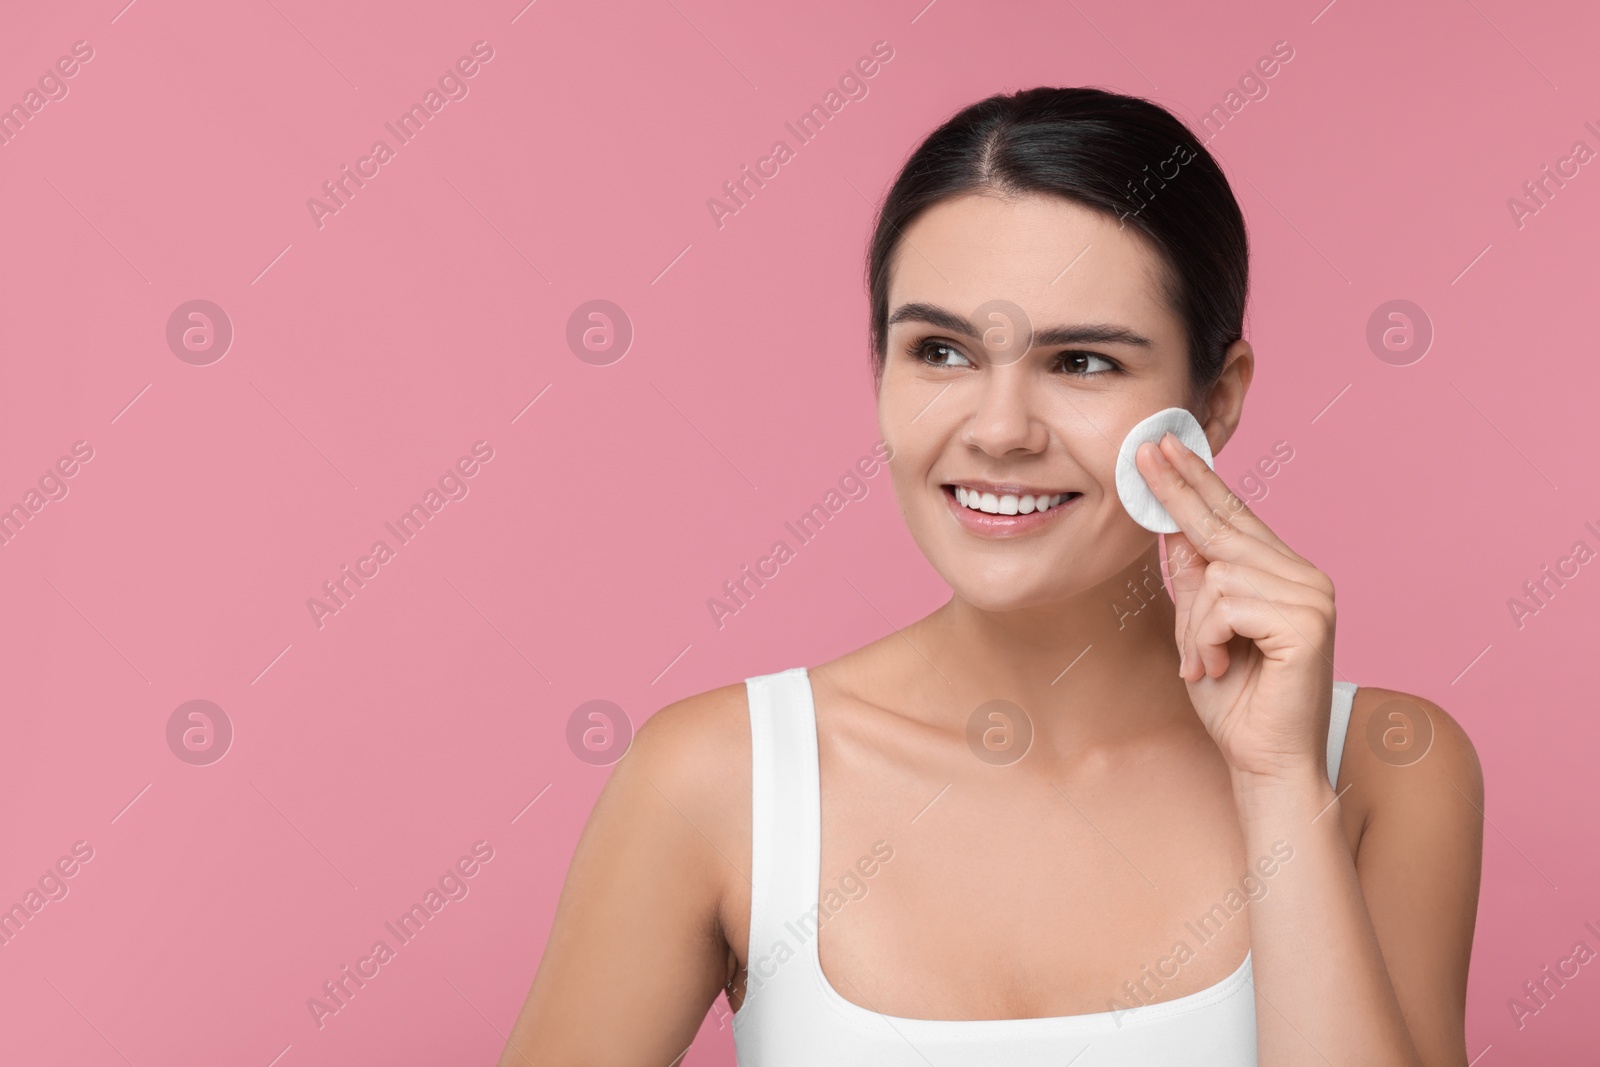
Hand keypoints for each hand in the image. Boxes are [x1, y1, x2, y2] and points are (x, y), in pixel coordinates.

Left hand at [1134, 431, 1336, 782]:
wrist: (1266, 763)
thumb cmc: (1235, 703)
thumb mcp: (1198, 633)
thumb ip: (1193, 584)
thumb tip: (1172, 528)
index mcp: (1282, 575)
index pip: (1234, 517)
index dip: (1197, 481)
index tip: (1165, 446)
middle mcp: (1304, 577)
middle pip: (1225, 526)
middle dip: (1177, 493)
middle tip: (1143, 450)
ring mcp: (1311, 596)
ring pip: (1218, 573)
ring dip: (1193, 626)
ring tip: (1202, 663)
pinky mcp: (1307, 621)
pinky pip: (1227, 604)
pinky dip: (1207, 640)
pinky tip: (1217, 668)